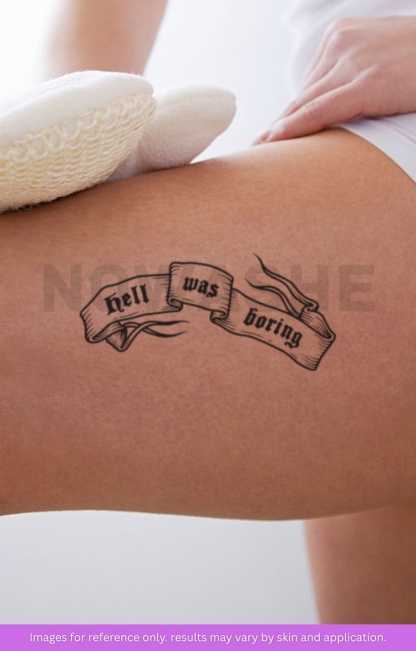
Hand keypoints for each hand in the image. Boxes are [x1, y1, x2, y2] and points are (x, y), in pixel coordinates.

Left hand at [255, 16, 415, 142]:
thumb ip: (354, 82)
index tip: (266, 138)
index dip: (286, 117)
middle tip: (253, 151)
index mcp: (342, 38)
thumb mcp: (381, 66)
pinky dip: (296, 127)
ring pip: (306, 105)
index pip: (308, 86)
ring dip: (280, 133)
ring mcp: (354, 61)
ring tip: (257, 155)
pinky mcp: (367, 82)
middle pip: (301, 97)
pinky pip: (322, 110)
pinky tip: (273, 141)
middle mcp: (341, 45)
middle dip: (278, 127)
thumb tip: (335, 111)